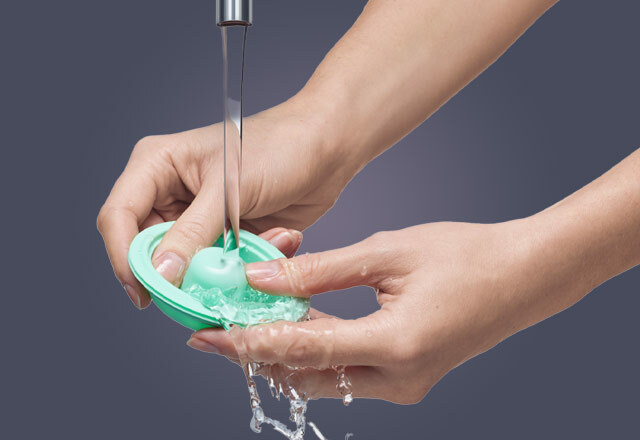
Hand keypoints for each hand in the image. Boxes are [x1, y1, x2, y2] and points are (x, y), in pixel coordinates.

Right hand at [97, 98, 355, 308]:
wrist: (327, 148)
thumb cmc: (279, 146)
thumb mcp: (230, 188)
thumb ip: (193, 233)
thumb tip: (160, 273)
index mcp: (158, 166)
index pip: (118, 217)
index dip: (124, 258)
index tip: (144, 293)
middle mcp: (170, 193)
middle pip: (148, 248)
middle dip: (177, 273)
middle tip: (204, 290)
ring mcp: (199, 217)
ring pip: (187, 264)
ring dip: (222, 268)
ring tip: (256, 247)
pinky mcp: (226, 235)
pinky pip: (221, 266)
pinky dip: (246, 263)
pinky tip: (277, 237)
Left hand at [188, 149, 639, 403]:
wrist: (523, 277)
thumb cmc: (465, 256)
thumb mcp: (387, 252)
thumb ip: (320, 270)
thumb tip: (265, 278)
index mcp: (396, 344)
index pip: (302, 349)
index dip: (248, 342)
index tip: (207, 337)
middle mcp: (399, 378)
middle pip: (306, 375)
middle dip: (257, 354)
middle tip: (218, 330)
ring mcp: (405, 385)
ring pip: (324, 378)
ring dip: (284, 352)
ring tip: (250, 322)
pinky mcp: (407, 378)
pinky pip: (347, 372)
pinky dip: (316, 352)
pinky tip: (296, 324)